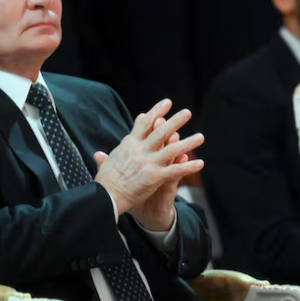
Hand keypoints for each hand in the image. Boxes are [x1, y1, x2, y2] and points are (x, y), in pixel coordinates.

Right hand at [93, 99, 203, 229]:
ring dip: (188, 142)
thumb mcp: (105, 165)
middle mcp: (139, 150)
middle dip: (175, 121)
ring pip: (171, 148)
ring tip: (201, 137)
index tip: (167, 103)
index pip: (144, 124)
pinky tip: (200, 163)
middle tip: (187, 112)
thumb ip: (106, 157)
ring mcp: (148, 162)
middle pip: (160, 131)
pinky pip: (175, 170)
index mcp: (129, 145)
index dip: (156, 112)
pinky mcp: (154, 177)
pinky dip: (188, 166)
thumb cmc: (105, 184)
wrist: (106, 198)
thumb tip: (98, 153)